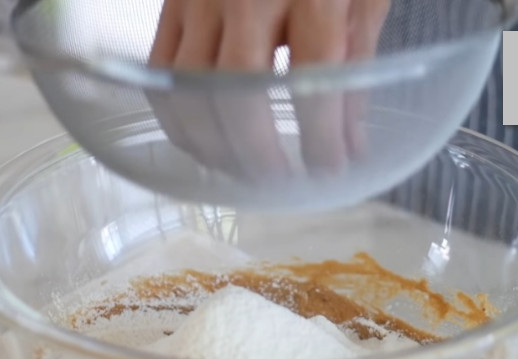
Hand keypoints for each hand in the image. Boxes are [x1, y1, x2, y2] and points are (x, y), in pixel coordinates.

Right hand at [146, 0, 390, 182]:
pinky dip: (177, 116)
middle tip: (277, 181)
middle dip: (257, 154)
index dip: (321, 136)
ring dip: (212, 146)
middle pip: (237, 94)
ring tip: (239, 169)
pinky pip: (161, 73)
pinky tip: (202, 137)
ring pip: (189, 91)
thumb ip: (356, 64)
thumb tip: (351, 142)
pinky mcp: (171, 0)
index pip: (314, 78)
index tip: (330, 168)